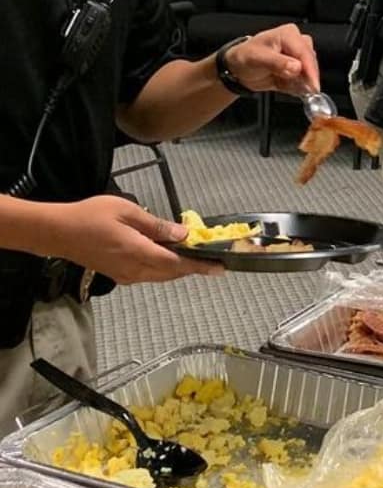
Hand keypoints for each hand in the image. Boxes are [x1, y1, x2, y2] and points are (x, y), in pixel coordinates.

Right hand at [48, 196, 223, 284]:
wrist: (58, 232)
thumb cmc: (90, 216)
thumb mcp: (127, 211)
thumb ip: (157, 225)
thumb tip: (183, 234)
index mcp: (139, 253)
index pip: (178, 264)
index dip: (201, 266)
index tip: (220, 267)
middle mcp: (136, 269)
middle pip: (172, 273)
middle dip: (194, 267)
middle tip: (213, 261)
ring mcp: (127, 275)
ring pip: (161, 275)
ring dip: (179, 268)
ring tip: (196, 258)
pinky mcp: (120, 275)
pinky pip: (149, 274)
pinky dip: (164, 267)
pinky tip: (169, 256)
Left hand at [227, 24, 319, 93]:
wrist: (238, 69)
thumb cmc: (245, 58)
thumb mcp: (258, 59)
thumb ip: (277, 63)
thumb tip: (297, 68)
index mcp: (288, 35)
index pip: (304, 52)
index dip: (310, 70)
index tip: (313, 86)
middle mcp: (296, 43)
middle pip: (310, 62)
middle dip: (308, 78)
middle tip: (304, 91)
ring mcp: (297, 57)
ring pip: (309, 72)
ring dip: (302, 83)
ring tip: (286, 86)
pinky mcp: (296, 69)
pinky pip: (303, 80)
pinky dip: (298, 87)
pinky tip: (286, 87)